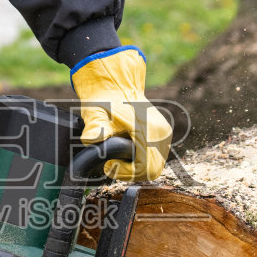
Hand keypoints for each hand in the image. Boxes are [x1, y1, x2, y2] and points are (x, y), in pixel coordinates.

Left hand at [70, 46, 172, 181]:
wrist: (116, 84)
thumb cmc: (104, 100)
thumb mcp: (95, 112)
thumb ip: (95, 126)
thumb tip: (91, 138)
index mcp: (147, 129)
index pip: (145, 168)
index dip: (126, 172)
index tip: (110, 163)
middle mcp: (160, 133)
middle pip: (152, 171)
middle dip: (131, 172)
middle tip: (114, 162)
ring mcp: (164, 134)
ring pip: (156, 166)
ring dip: (137, 168)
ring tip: (120, 156)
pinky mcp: (163, 134)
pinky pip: (156, 158)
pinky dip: (143, 160)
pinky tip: (128, 151)